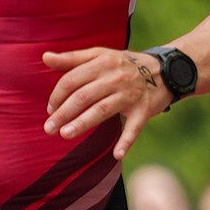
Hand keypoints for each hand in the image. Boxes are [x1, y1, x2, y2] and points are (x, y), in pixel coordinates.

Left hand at [43, 44, 170, 157]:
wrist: (165, 70)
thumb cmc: (124, 64)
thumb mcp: (100, 55)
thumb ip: (72, 59)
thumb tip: (45, 57)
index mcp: (101, 62)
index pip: (72, 80)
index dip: (57, 95)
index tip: (49, 110)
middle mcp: (115, 77)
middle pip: (83, 96)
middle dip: (63, 113)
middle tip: (48, 128)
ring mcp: (130, 94)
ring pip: (102, 110)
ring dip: (82, 124)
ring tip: (65, 135)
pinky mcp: (144, 109)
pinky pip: (134, 127)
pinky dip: (127, 141)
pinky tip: (116, 154)